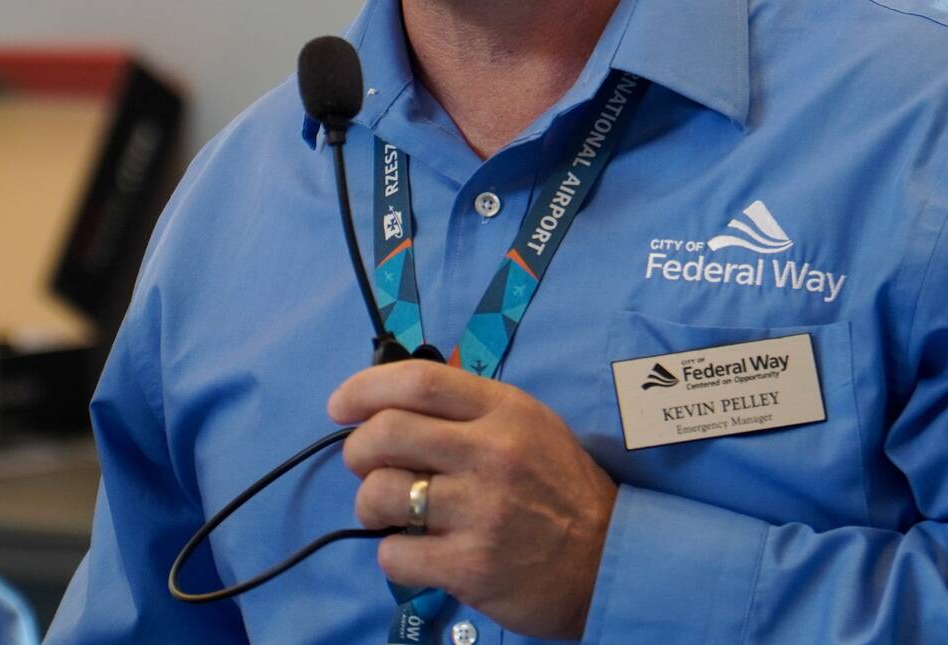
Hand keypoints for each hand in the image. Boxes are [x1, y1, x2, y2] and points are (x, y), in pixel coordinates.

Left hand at [329, 362, 616, 639]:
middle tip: (364, 466)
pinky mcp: (471, 566)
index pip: (419, 381)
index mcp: (504, 411)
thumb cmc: (560, 489)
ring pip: (380, 495)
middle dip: (357, 450)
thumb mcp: (528, 426)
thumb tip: (390, 403)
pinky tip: (415, 552)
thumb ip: (468, 411)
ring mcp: (481, 511)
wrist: (609, 560)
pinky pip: (394, 555)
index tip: (338, 405)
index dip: (365, 388)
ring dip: (370, 505)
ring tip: (390, 514)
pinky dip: (392, 555)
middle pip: (386, 433)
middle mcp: (491, 453)